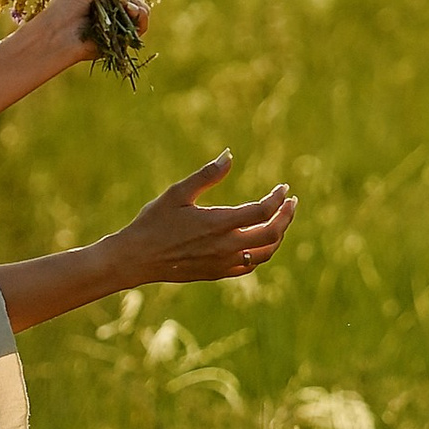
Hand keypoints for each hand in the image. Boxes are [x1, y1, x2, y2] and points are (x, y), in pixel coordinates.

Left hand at [32, 0, 142, 75]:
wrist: (61, 30)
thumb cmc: (69, 0)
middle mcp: (112, 6)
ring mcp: (118, 22)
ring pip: (141, 6)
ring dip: (133, 1)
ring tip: (120, 2)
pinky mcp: (123, 37)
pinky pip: (143, 23)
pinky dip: (140, 14)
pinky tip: (129, 11)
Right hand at [118, 152, 295, 287]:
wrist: (137, 258)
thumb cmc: (154, 222)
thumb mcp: (178, 193)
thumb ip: (207, 175)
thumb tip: (229, 155)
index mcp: (219, 223)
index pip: (263, 211)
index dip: (278, 198)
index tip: (284, 187)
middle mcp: (226, 246)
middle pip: (272, 233)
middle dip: (287, 216)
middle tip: (291, 202)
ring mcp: (224, 263)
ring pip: (265, 253)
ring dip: (278, 236)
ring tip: (281, 219)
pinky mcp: (218, 273)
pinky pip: (250, 266)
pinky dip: (262, 252)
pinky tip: (260, 241)